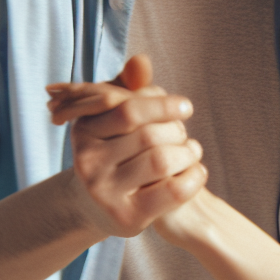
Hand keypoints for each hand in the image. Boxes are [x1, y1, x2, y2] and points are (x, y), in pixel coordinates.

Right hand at [47, 54, 206, 236]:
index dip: (163, 105)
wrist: (99, 205)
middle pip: (148, 135)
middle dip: (176, 131)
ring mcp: (104, 193)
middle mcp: (88, 163)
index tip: (185, 107)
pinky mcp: (126, 218)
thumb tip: (142, 61)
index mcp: (84, 131)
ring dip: (188, 152)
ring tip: (192, 150)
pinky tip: (196, 171)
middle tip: (183, 134)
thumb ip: (130, 87)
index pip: (129, 110)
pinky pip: (173, 191)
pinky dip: (194, 177)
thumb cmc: (115, 150)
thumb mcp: (115, 116)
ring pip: (161, 161)